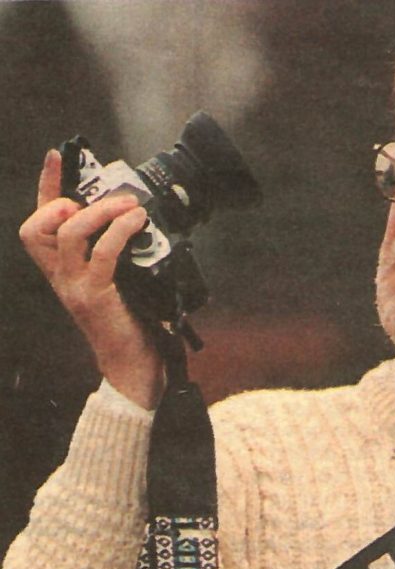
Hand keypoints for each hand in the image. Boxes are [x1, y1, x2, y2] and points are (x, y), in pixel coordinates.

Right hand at [19, 149, 163, 408]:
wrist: (134, 367)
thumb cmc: (130, 325)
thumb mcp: (119, 283)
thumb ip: (116, 255)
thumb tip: (137, 217)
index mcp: (62, 272)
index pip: (40, 222)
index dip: (45, 187)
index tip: (56, 156)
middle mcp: (61, 278)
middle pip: (38, 227)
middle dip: (67, 200)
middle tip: (108, 197)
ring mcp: (75, 288)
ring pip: (69, 233)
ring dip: (101, 211)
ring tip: (130, 206)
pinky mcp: (96, 296)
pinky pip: (102, 253)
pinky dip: (119, 231)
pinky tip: (137, 223)